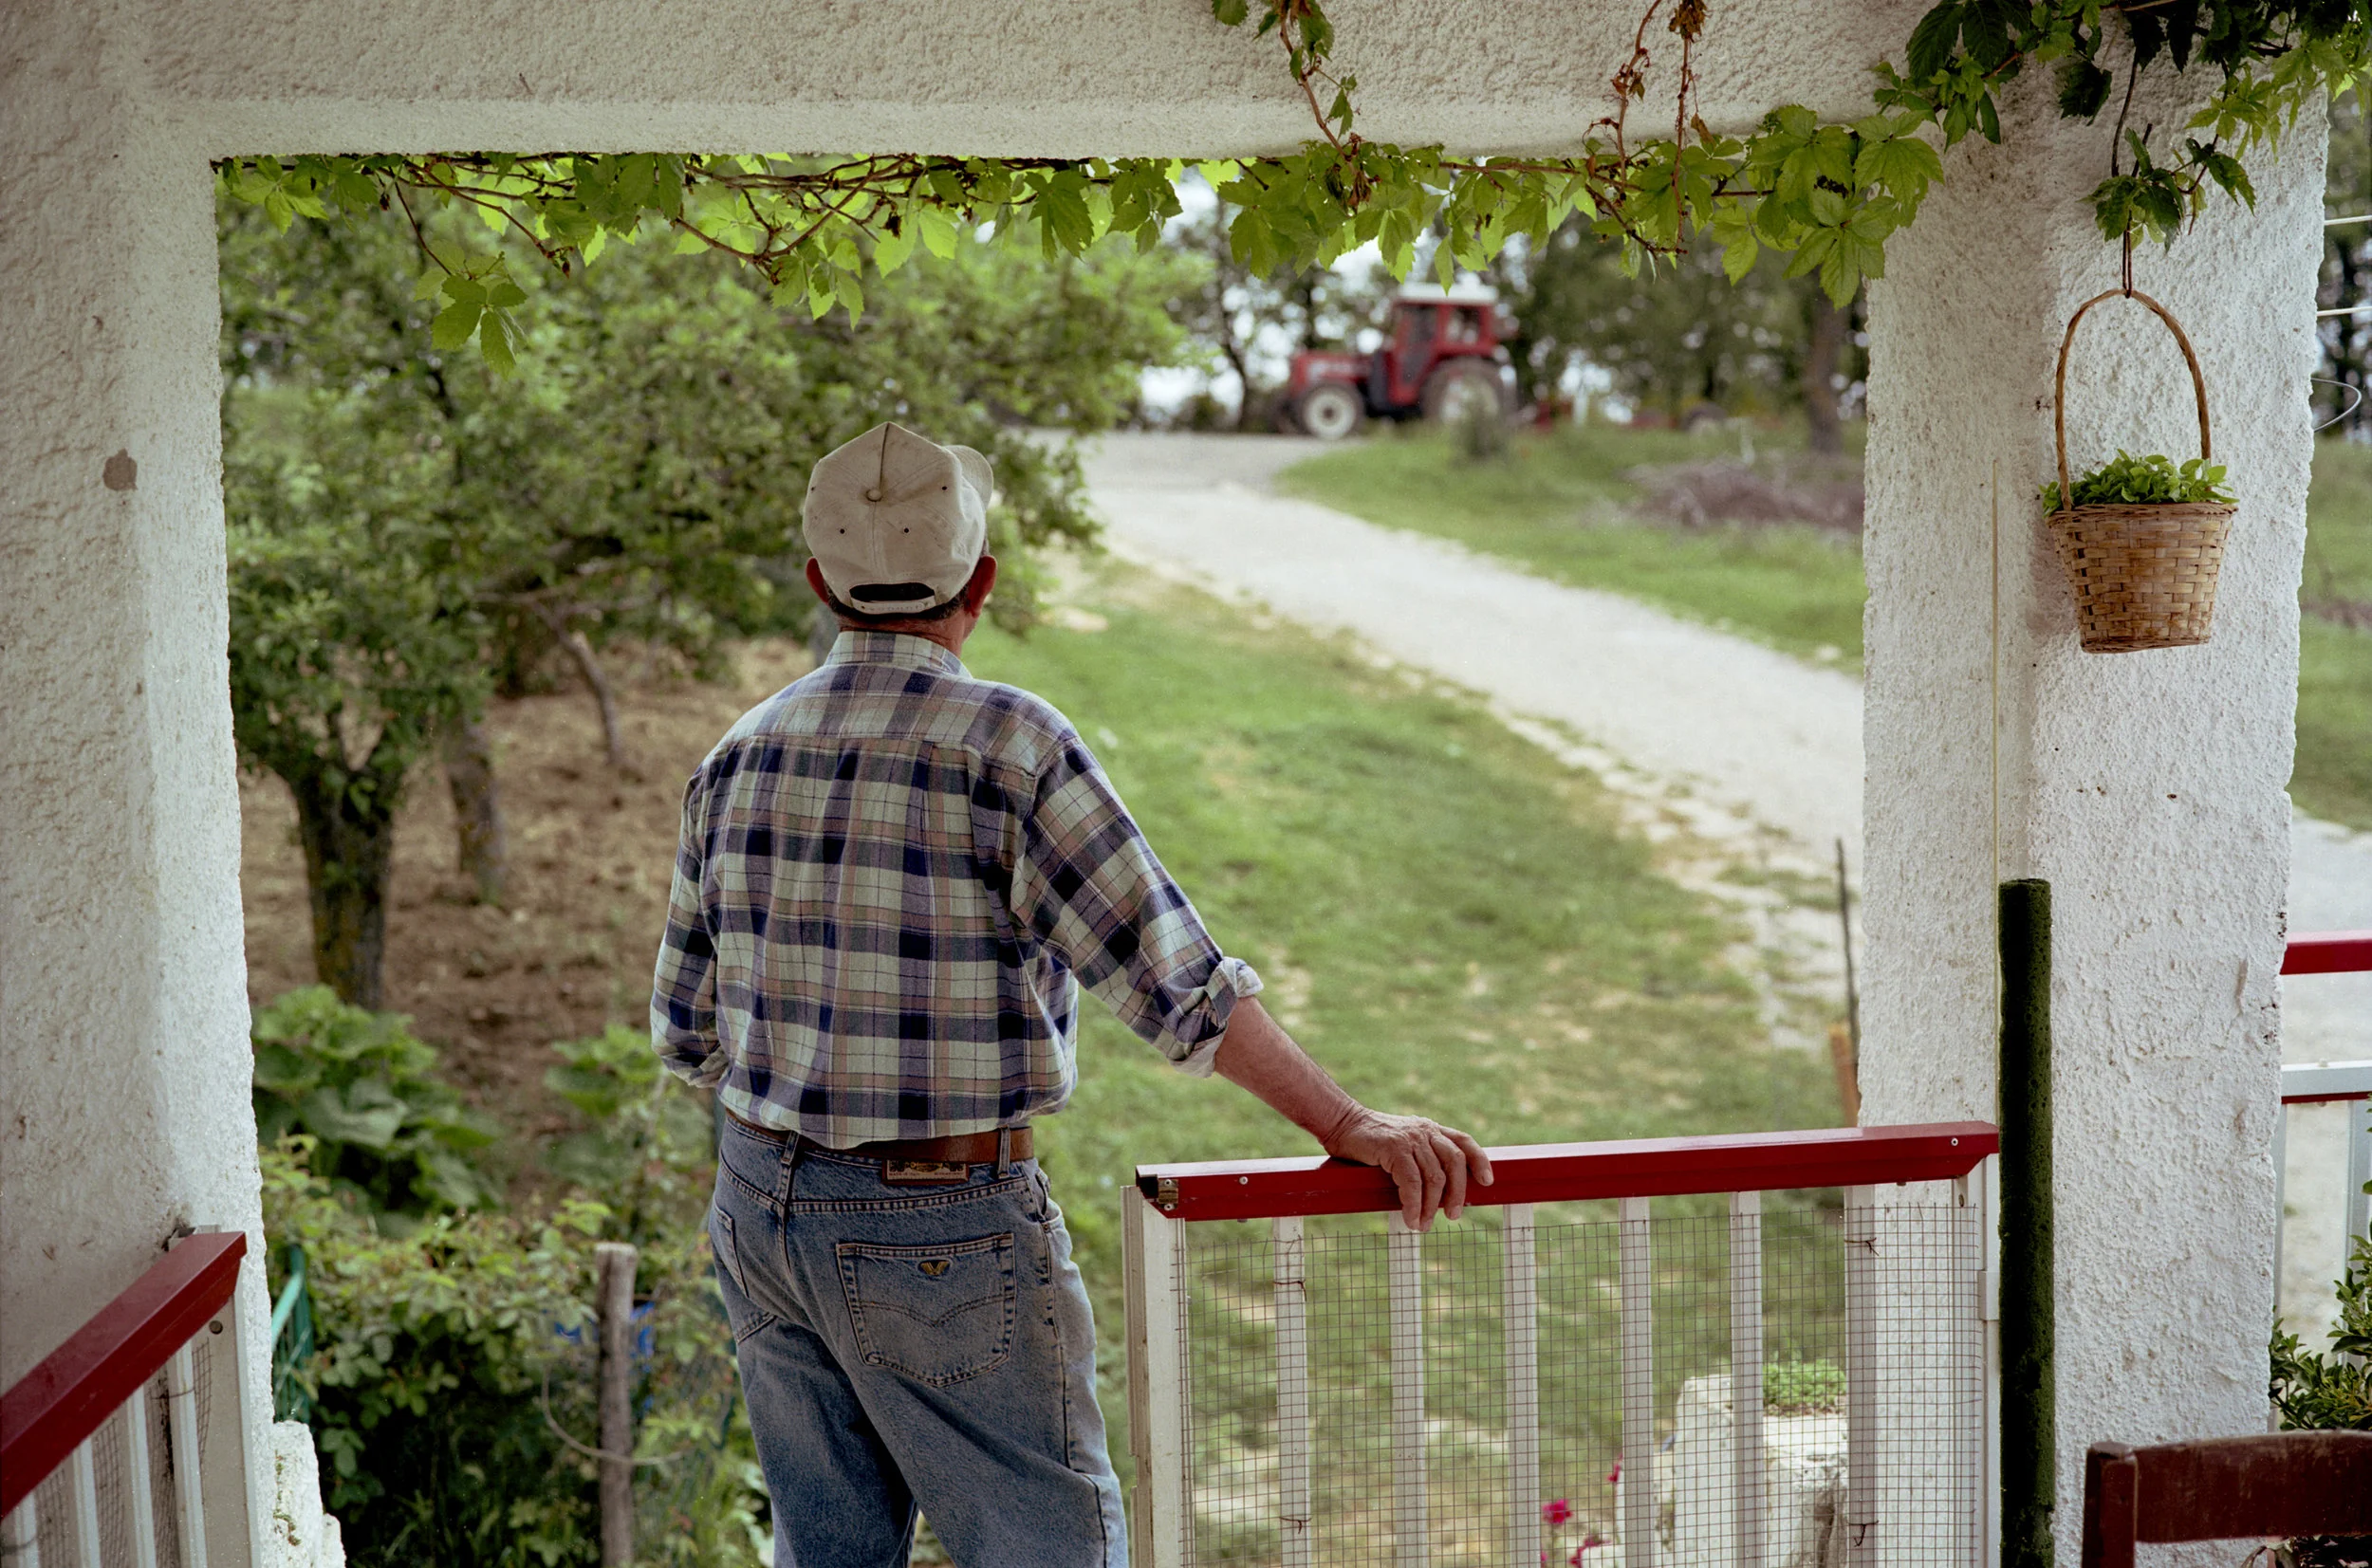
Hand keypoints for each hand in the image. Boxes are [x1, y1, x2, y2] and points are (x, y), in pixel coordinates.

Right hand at [1322, 1106, 1493, 1230]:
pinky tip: (1410, 1218)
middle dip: (1457, 1193)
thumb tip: (1432, 1195)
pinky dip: (1413, 1204)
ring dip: (1430, 1206)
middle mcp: (1424, 1131)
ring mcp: (1410, 1138)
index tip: (1487, 1181)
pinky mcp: (1395, 1148)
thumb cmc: (1367, 1141)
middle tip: (1452, 1216)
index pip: (1464, 1141)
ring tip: (1422, 1225)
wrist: (1341, 1123)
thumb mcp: (1400, 1146)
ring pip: (1434, 1177)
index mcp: (1429, 1129)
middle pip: (1455, 1163)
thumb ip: (1418, 1160)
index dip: (1479, 1160)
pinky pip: (1412, 1182)